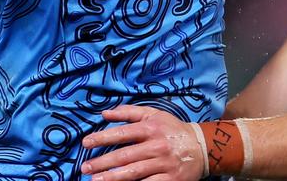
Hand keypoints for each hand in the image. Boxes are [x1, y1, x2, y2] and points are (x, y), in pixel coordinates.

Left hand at [80, 105, 204, 180]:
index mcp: (151, 128)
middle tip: (85, 167)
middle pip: (125, 155)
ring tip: (95, 180)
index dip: (103, 137)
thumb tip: (104, 113)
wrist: (202, 147)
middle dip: (103, 162)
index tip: (86, 143)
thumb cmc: (172, 129)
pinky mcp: (170, 180)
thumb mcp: (154, 114)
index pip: (123, 133)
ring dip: (113, 177)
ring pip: (134, 172)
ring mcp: (163, 164)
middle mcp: (157, 146)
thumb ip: (129, 112)